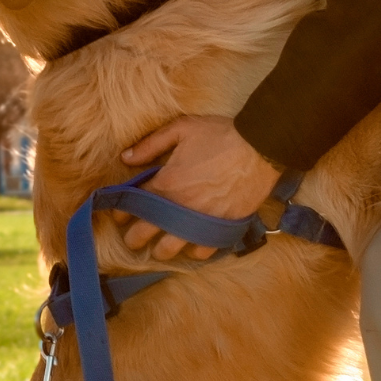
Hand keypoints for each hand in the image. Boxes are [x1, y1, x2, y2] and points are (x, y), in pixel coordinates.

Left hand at [117, 115, 282, 261]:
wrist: (260, 147)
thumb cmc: (221, 135)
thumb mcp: (182, 128)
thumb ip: (151, 144)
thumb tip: (125, 158)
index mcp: (165, 183)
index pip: (133, 203)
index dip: (122, 210)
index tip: (120, 214)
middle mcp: (178, 207)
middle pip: (145, 232)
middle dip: (134, 238)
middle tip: (133, 239)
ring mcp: (200, 221)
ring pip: (170, 248)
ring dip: (160, 250)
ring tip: (159, 248)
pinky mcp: (221, 228)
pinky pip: (202, 250)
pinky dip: (194, 251)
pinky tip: (190, 247)